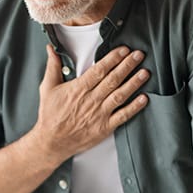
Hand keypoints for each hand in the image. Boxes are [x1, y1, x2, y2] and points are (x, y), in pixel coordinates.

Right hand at [34, 44, 148, 162]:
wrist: (51, 142)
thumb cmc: (50, 116)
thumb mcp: (47, 88)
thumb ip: (53, 67)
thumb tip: (50, 49)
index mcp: (78, 89)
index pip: (99, 70)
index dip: (113, 58)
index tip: (124, 50)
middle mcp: (91, 100)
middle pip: (113, 79)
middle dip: (127, 65)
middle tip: (139, 55)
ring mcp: (99, 114)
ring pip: (120, 95)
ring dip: (134, 83)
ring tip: (145, 72)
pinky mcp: (104, 127)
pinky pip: (122, 116)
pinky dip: (134, 107)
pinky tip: (143, 98)